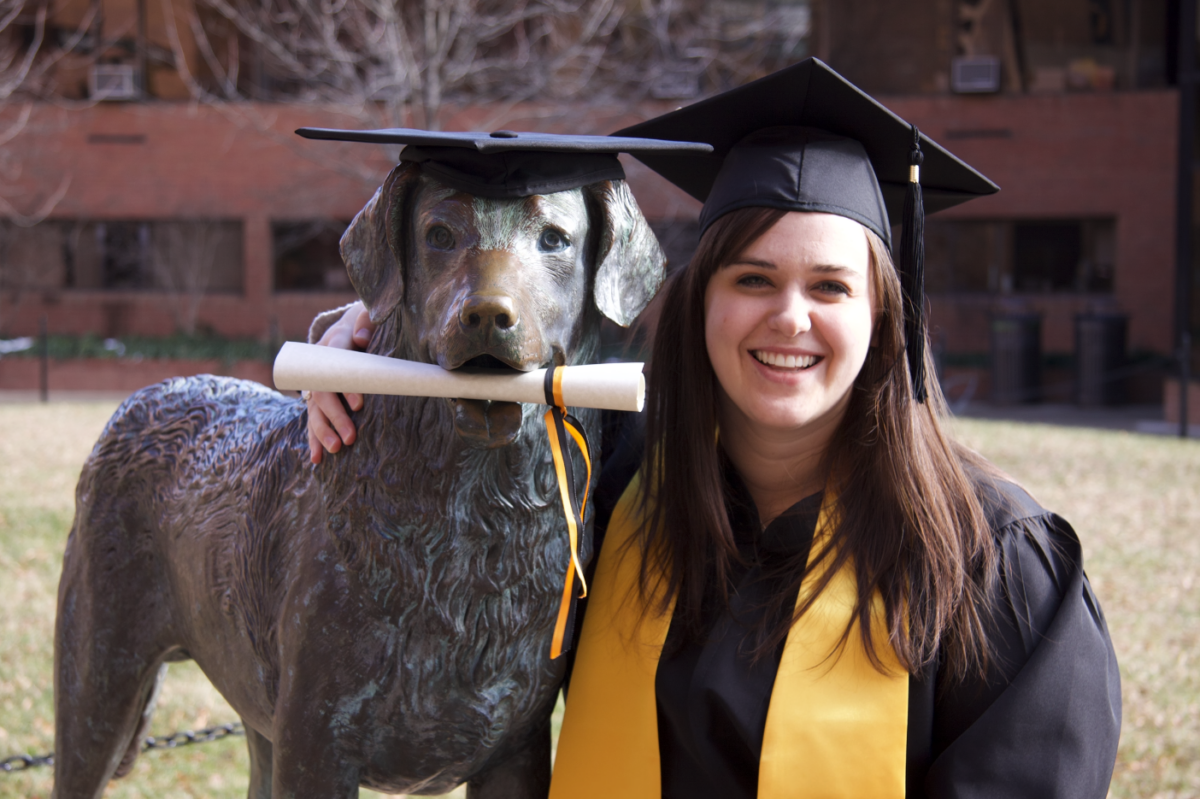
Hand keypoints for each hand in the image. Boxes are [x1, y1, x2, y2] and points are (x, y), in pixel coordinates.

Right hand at [306, 302, 375, 463]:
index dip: (345, 387)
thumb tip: (362, 337)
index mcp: (332, 345)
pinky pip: (313, 419)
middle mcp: (318, 366)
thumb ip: (366, 321)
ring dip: (323, 432)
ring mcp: (315, 383)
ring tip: (336, 450)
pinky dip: (314, 439)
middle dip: (335, 417)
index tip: (360, 405)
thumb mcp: (366, 316)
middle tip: (351, 437)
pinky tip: (316, 459)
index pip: (334, 369)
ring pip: (314, 411)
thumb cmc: (363, 324)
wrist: (348, 326)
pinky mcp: (317, 397)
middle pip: (322, 395)